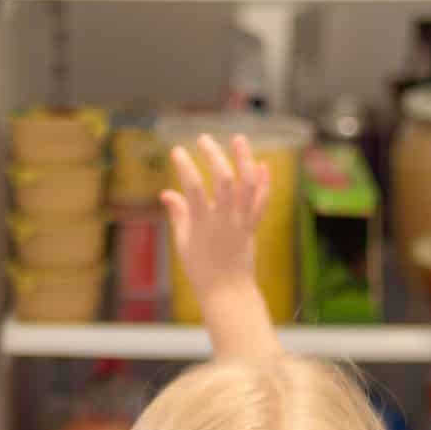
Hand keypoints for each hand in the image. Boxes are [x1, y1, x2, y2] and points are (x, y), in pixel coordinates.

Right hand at [162, 134, 270, 305]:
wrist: (227, 291)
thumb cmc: (200, 268)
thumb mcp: (183, 242)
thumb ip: (178, 214)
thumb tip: (166, 192)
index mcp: (201, 223)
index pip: (192, 188)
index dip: (184, 166)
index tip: (177, 150)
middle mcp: (223, 220)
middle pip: (223, 180)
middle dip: (214, 156)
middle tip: (204, 139)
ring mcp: (241, 222)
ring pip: (247, 186)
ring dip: (244, 159)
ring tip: (238, 139)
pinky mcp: (252, 227)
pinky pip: (261, 202)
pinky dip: (264, 182)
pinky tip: (262, 164)